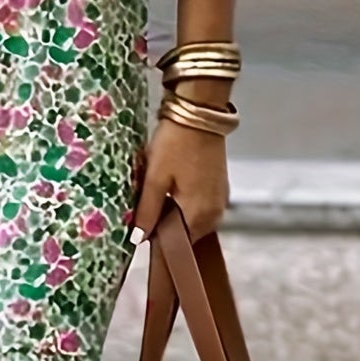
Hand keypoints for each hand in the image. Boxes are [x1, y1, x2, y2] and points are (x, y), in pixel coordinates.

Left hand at [131, 117, 229, 245]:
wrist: (199, 114)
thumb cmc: (176, 144)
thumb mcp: (155, 178)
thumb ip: (148, 211)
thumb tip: (139, 239)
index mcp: (198, 214)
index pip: (177, 246)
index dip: (158, 243)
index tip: (142, 236)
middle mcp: (214, 213)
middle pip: (186, 235)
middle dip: (166, 229)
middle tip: (144, 214)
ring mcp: (220, 201)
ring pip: (193, 221)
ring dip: (175, 217)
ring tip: (156, 201)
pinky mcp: (220, 189)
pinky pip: (200, 208)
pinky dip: (185, 206)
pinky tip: (171, 193)